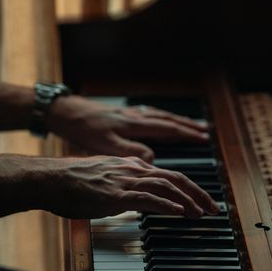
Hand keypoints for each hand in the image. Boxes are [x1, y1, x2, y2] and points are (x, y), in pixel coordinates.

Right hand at [37, 155, 219, 218]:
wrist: (48, 179)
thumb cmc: (70, 183)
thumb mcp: (103, 179)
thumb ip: (122, 185)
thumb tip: (135, 196)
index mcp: (130, 166)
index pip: (168, 174)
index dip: (190, 187)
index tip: (202, 201)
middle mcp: (131, 169)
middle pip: (175, 178)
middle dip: (198, 194)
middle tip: (214, 209)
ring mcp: (124, 180)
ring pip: (165, 186)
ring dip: (187, 200)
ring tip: (202, 213)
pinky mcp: (114, 194)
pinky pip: (146, 198)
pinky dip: (166, 204)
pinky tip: (179, 212)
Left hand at [47, 95, 208, 160]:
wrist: (65, 112)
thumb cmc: (82, 130)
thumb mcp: (105, 144)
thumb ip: (130, 151)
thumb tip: (153, 158)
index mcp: (135, 124)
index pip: (168, 129)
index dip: (187, 134)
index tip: (203, 138)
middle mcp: (136, 117)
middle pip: (168, 120)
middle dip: (188, 126)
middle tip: (206, 131)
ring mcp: (129, 114)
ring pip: (160, 116)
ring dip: (178, 121)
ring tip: (192, 125)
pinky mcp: (122, 115)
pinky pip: (150, 115)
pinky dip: (162, 118)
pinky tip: (162, 121)